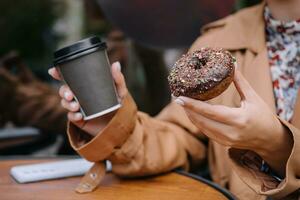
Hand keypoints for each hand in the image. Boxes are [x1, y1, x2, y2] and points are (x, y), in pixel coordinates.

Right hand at [48, 62, 127, 135]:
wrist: (119, 123)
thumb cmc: (118, 105)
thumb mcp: (120, 91)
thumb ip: (118, 78)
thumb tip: (116, 64)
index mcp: (85, 86)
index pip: (69, 78)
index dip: (59, 73)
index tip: (53, 71)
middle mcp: (79, 95)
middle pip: (64, 90)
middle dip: (63, 91)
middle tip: (70, 95)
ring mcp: (78, 107)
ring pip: (65, 103)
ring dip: (67, 104)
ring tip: (75, 106)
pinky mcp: (79, 119)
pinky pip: (70, 116)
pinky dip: (72, 115)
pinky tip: (78, 115)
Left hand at [175, 70, 292, 175]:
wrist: (270, 139)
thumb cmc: (264, 116)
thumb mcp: (254, 98)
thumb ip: (241, 82)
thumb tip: (232, 65)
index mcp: (239, 120)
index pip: (210, 112)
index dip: (193, 105)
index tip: (179, 98)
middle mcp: (231, 132)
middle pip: (202, 121)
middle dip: (187, 109)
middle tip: (177, 96)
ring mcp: (226, 140)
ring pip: (201, 127)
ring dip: (190, 115)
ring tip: (183, 103)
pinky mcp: (223, 143)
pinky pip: (206, 131)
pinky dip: (198, 121)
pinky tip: (192, 112)